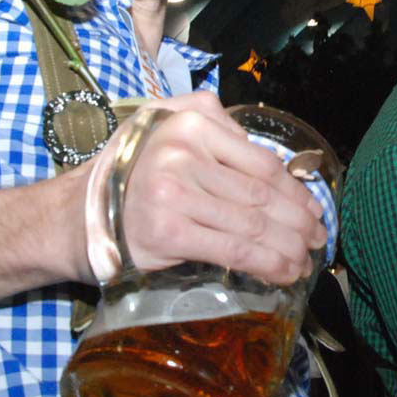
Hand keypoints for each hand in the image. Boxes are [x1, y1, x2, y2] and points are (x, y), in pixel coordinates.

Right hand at [100, 92, 327, 285]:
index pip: (261, 161)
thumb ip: (216, 124)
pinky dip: (266, 264)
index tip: (313, 208)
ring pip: (252, 224)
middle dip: (299, 221)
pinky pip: (233, 250)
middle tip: (319, 238)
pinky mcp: (170, 234)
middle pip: (262, 194)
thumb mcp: (166, 124)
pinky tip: (284, 272)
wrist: (77, 213)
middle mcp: (183, 154)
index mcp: (191, 124)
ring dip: (289, 246)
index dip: (295, 189)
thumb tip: (269, 156)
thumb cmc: (131, 171)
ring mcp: (175, 194)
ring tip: (306, 259)